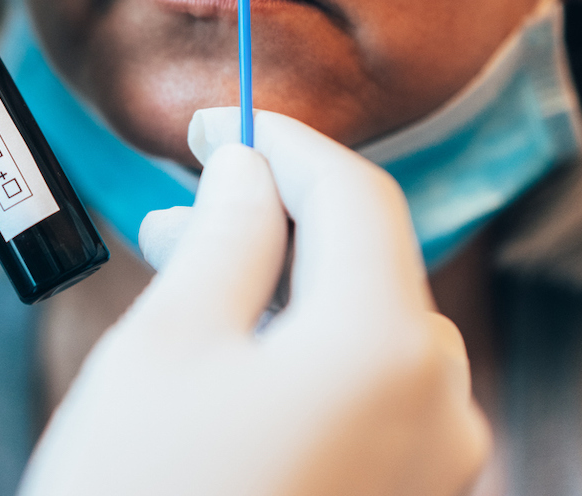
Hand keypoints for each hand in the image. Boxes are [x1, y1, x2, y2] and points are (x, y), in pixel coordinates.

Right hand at [20, 107, 489, 495]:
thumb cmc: (137, 495)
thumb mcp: (169, 345)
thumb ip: (227, 234)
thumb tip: (250, 168)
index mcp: (390, 348)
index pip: (354, 194)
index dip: (282, 140)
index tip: (215, 122)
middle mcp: (444, 405)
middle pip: (368, 259)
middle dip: (278, 215)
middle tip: (183, 196)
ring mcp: (437, 466)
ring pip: (368, 325)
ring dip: (287, 282)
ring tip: (194, 269)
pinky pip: (371, 389)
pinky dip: (308, 348)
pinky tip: (239, 348)